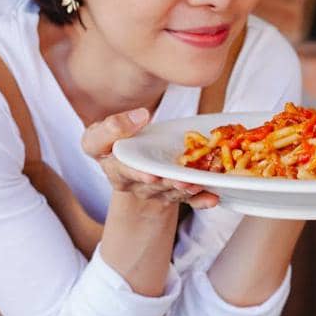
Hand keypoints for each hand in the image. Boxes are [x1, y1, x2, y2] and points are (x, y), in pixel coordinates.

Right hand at [82, 108, 219, 209]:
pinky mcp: (174, 192)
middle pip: (153, 186)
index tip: (151, 176)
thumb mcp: (102, 133)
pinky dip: (201, 200)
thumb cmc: (113, 142)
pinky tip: (213, 198)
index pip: (125, 172)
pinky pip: (188, 200)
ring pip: (171, 192)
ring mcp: (156, 191)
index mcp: (115, 169)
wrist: (129, 156)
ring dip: (186, 189)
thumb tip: (140, 116)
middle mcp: (136, 184)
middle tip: (183, 181)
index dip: (138, 175)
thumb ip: (114, 126)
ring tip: (198, 184)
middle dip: (169, 184)